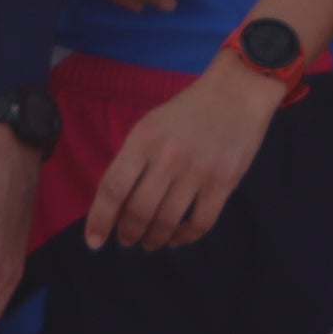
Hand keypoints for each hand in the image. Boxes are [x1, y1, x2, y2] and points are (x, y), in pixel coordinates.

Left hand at [83, 67, 279, 251]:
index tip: (94, 242)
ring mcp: (198, 171)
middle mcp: (168, 157)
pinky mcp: (225, 182)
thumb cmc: (189, 110)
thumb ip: (134, 160)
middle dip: (128, 233)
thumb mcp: (151, 125)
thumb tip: (117, 205)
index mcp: (144, 139)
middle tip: (127, 240)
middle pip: (139, 211)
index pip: (113, 187)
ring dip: (154, 239)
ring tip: (150, 242)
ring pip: (168, 222)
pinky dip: (185, 238)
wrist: (238, 90)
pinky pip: (200, 223)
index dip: (100, 219)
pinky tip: (177, 238)